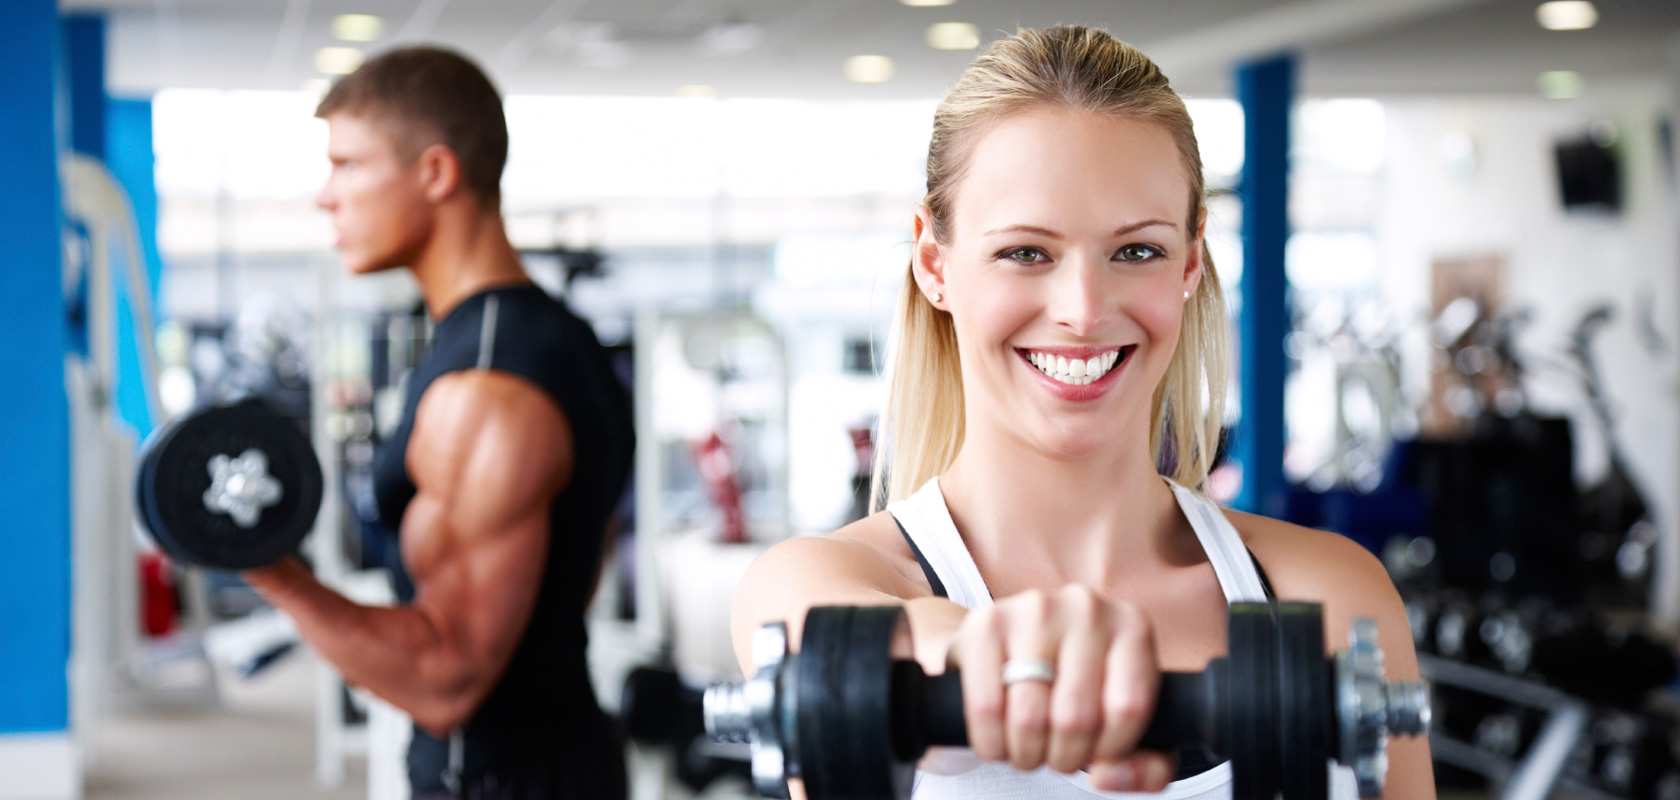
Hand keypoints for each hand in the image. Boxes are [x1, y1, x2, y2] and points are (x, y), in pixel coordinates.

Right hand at [948, 585, 1173, 791]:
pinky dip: (991, 742)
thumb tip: (1106, 776)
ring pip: (1029, 716)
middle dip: (1063, 757)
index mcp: (1132, 627)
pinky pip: (986, 707)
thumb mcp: (1125, 728)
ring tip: (1028, 749)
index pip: (1129, 706)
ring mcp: (1033, 610)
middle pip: (1075, 716)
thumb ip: (1146, 767)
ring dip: (1026, 754)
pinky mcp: (985, 623)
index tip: (1097, 753)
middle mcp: (1086, 607)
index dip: (1110, 749)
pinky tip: (998, 739)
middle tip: (1055, 755)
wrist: (1012, 650)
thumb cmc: (1077, 691)